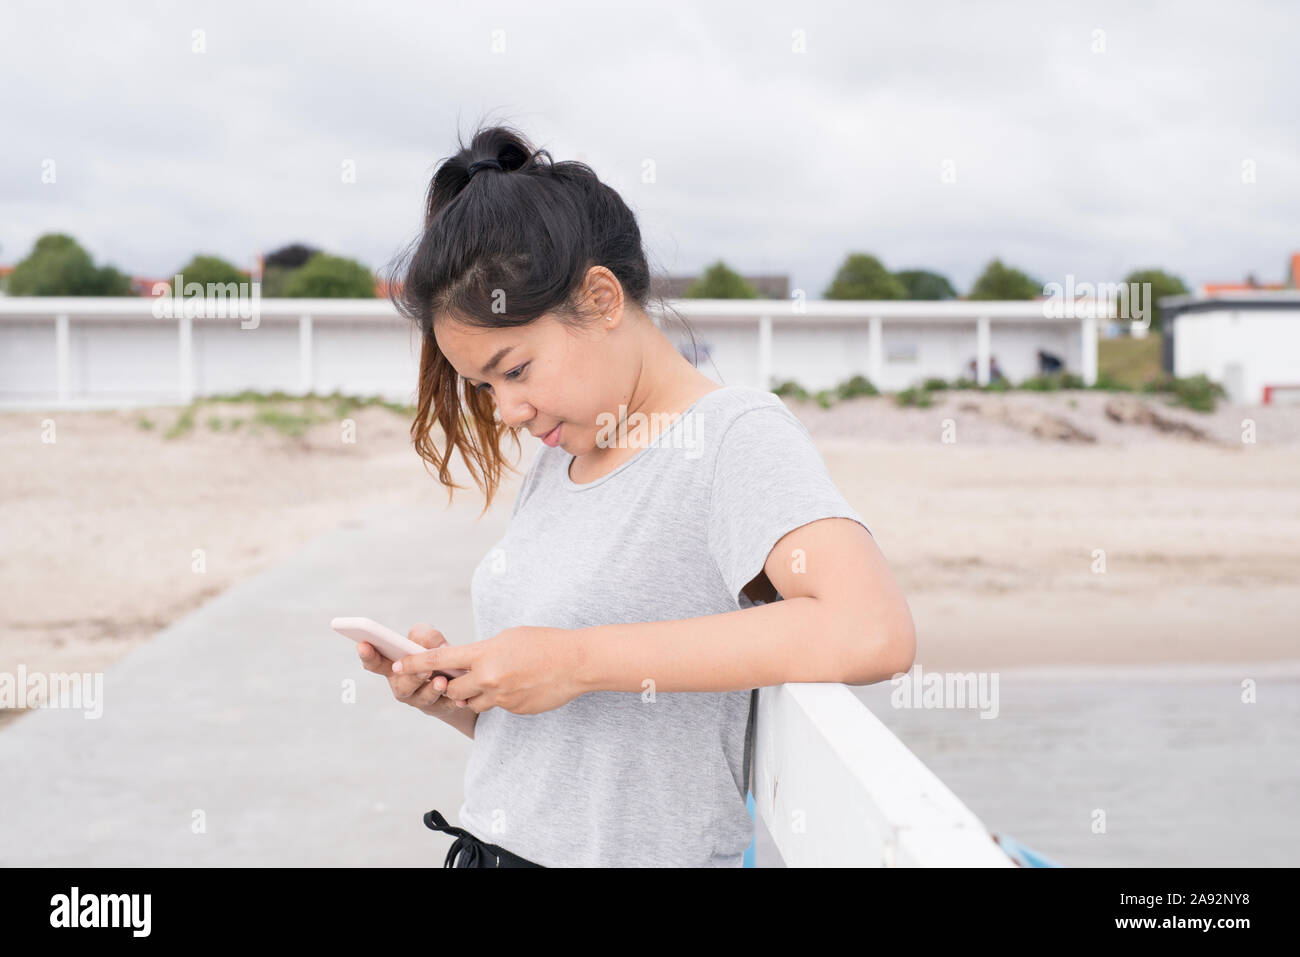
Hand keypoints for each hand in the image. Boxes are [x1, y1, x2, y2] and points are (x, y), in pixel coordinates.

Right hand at [356, 623, 460, 719]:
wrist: (456, 678)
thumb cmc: (434, 654)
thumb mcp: (429, 639)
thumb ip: (426, 636)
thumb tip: (437, 648)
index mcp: (393, 667)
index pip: (375, 663)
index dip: (367, 655)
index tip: (362, 644)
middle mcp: (402, 686)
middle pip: (401, 685)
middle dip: (410, 676)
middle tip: (421, 669)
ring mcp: (420, 699)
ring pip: (423, 698)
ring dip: (431, 690)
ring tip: (442, 681)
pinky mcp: (441, 708)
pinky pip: (446, 706)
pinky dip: (453, 700)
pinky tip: (460, 697)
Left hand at [391, 625, 587, 715]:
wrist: (576, 663)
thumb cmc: (544, 643)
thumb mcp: (508, 638)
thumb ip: (485, 651)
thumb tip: (472, 662)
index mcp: (484, 654)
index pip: (439, 659)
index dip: (414, 663)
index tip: (395, 664)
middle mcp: (488, 678)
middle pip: (453, 688)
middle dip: (452, 684)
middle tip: (453, 678)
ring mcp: (502, 697)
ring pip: (473, 702)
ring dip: (476, 694)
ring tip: (495, 680)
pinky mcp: (515, 710)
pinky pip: (497, 707)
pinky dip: (501, 698)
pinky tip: (519, 686)